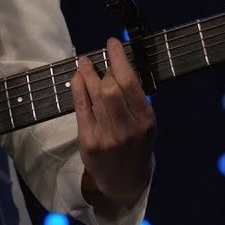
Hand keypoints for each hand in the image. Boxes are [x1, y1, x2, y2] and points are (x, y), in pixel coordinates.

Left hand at [71, 38, 156, 209]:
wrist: (124, 181)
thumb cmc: (137, 146)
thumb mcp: (146, 124)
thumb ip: (135, 99)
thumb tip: (120, 64)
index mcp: (145, 120)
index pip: (130, 82)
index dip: (119, 58)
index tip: (113, 42)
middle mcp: (127, 128)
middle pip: (110, 87)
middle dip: (104, 69)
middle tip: (101, 63)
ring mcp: (106, 135)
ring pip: (93, 94)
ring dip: (87, 72)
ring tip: (85, 61)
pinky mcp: (88, 140)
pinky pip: (80, 106)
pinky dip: (77, 86)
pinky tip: (78, 76)